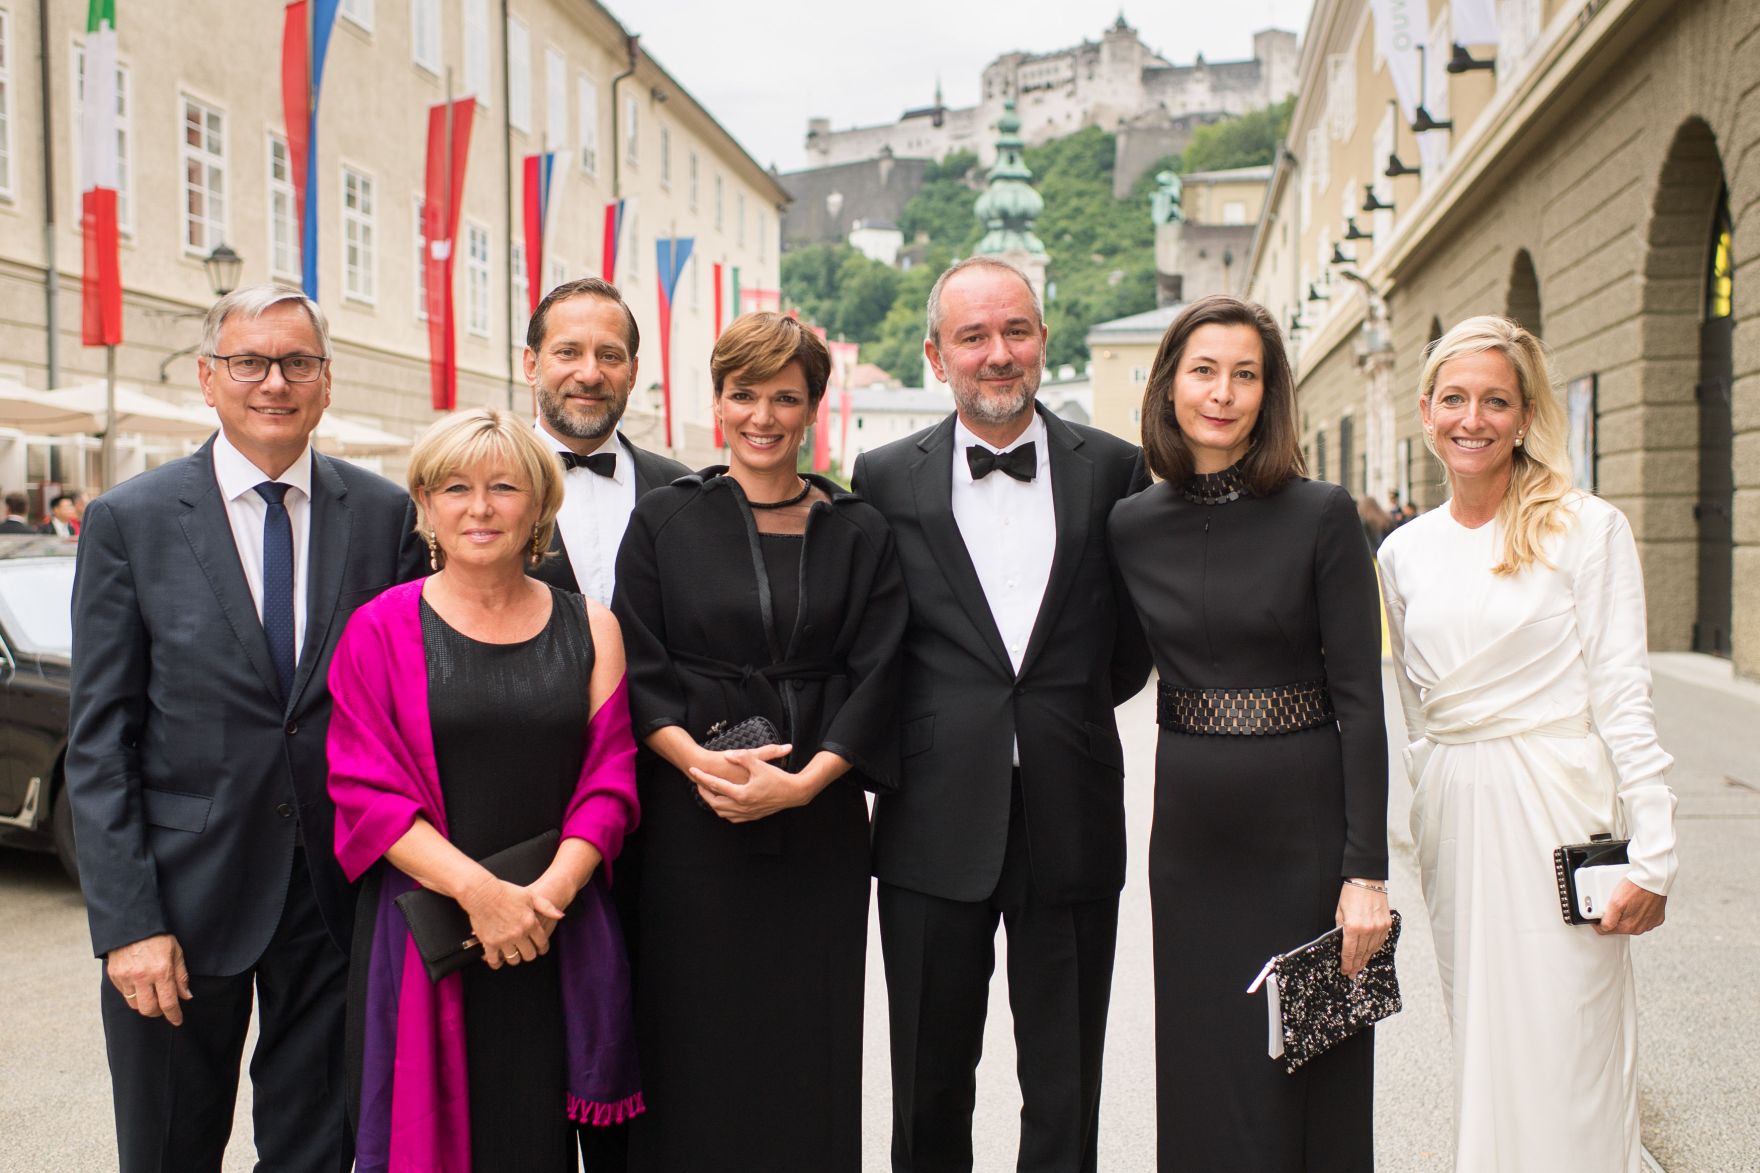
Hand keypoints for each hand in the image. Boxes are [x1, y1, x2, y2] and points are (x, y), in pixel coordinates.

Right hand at [107, 933, 192, 1024]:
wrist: (132, 924)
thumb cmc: (158, 937)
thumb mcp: (176, 952)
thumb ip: (181, 976)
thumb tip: (186, 996)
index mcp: (161, 971)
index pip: (168, 1002)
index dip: (174, 1015)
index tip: (177, 1021)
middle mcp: (142, 977)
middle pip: (149, 1009)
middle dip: (158, 1013)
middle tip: (163, 1008)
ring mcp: (126, 977)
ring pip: (135, 1004)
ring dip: (145, 1004)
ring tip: (151, 996)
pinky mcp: (115, 976)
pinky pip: (124, 994)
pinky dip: (133, 994)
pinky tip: (139, 986)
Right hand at [459, 875, 565, 969]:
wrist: (482, 893)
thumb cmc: (506, 891)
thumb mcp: (530, 895)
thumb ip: (547, 907)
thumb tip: (560, 915)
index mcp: (530, 922)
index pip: (541, 942)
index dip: (542, 948)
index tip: (540, 949)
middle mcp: (519, 933)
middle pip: (529, 954)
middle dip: (529, 954)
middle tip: (526, 952)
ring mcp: (504, 940)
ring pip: (513, 959)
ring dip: (514, 958)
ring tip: (512, 954)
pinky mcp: (490, 943)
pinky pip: (494, 960)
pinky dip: (496, 962)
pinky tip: (497, 960)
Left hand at [688, 744, 804, 823]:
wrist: (794, 793)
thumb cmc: (778, 778)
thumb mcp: (759, 764)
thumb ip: (742, 757)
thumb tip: (728, 755)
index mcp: (742, 794)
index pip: (715, 785)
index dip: (702, 776)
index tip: (692, 770)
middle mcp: (742, 806)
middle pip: (714, 802)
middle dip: (704, 792)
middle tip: (698, 782)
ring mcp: (748, 813)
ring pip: (722, 812)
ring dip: (713, 803)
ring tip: (709, 792)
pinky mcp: (753, 816)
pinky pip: (733, 818)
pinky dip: (724, 811)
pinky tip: (724, 804)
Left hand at [1335, 881, 1391, 978]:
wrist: (1367, 880)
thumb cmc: (1351, 893)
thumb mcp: (1339, 912)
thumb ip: (1340, 929)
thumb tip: (1342, 942)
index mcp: (1353, 927)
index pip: (1349, 951)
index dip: (1346, 963)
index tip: (1345, 970)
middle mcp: (1367, 930)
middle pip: (1361, 953)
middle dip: (1355, 965)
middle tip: (1352, 973)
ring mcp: (1379, 927)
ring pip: (1371, 949)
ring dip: (1365, 959)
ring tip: (1360, 966)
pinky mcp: (1386, 924)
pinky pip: (1380, 941)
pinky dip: (1374, 949)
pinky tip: (1370, 953)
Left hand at [1594, 880, 1665, 935]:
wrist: (1653, 880)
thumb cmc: (1635, 888)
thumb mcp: (1615, 903)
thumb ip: (1608, 919)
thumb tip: (1602, 928)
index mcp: (1628, 927)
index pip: (1606, 930)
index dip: (1598, 922)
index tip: (1597, 915)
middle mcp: (1639, 928)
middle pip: (1619, 927)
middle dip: (1613, 918)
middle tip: (1613, 905)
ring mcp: (1648, 924)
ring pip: (1631, 923)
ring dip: (1626, 916)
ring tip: (1627, 902)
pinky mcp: (1656, 918)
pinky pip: (1643, 919)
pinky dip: (1638, 913)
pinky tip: (1637, 904)